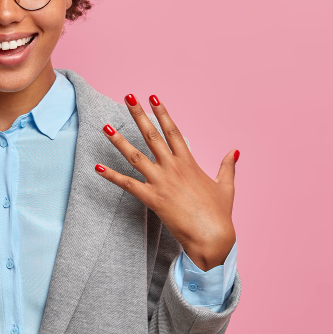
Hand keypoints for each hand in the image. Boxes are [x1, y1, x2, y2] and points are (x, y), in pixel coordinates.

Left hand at [95, 93, 237, 270]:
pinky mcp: (153, 199)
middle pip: (152, 135)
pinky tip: (98, 168)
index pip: (172, 131)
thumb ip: (227, 166)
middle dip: (139, 115)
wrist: (213, 237)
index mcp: (189, 162)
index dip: (162, 112)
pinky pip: (128, 185)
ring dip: (119, 141)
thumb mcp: (226, 186)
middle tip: (128, 97)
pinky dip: (113, 177)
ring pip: (136, 156)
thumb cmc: (219, 214)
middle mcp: (173, 168)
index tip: (152, 97)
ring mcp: (161, 182)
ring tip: (105, 126)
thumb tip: (234, 151)